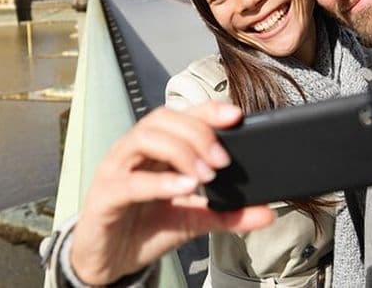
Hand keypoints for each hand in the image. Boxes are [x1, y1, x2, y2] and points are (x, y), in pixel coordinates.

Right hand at [69, 101, 274, 284]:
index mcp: (154, 149)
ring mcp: (115, 170)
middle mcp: (133, 152)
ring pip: (144, 138)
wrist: (108, 262)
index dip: (207, 110)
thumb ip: (227, 214)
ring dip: (180, 151)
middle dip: (197, 132)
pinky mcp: (104, 196)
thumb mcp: (192, 220)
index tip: (236, 116)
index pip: (181, 116)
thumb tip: (266, 212)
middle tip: (223, 160)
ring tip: (206, 174)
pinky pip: (130, 181)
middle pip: (162, 119)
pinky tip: (185, 187)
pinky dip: (161, 182)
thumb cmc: (144, 230)